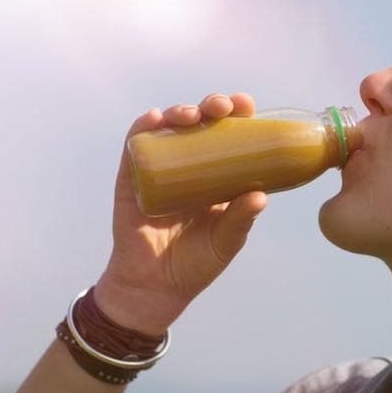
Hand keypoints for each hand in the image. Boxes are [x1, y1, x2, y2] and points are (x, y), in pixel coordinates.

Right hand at [94, 93, 267, 334]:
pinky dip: (143, 129)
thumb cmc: (195, 264)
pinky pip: (135, 148)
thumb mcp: (226, 241)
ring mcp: (159, 170)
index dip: (236, 117)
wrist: (155, 288)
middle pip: (200, 125)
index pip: (228, 137)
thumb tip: (260, 196)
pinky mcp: (131, 180)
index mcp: (216, 177)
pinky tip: (154, 119)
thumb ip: (240, 219)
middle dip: (212, 108)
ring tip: (193, 114)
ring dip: (180, 113)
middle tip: (224, 106)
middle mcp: (188, 167)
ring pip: (169, 129)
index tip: (245, 104)